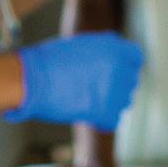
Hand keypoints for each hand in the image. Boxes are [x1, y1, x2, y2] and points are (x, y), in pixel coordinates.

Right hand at [7, 33, 144, 127]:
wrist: (32, 78)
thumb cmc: (48, 61)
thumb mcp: (81, 45)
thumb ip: (103, 53)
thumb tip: (113, 65)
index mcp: (114, 46)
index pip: (136, 58)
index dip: (125, 67)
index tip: (115, 73)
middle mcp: (119, 66)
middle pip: (130, 82)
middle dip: (116, 87)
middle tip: (95, 90)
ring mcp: (114, 88)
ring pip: (123, 102)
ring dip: (110, 103)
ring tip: (87, 101)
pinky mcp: (104, 109)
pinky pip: (112, 120)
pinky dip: (102, 121)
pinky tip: (89, 117)